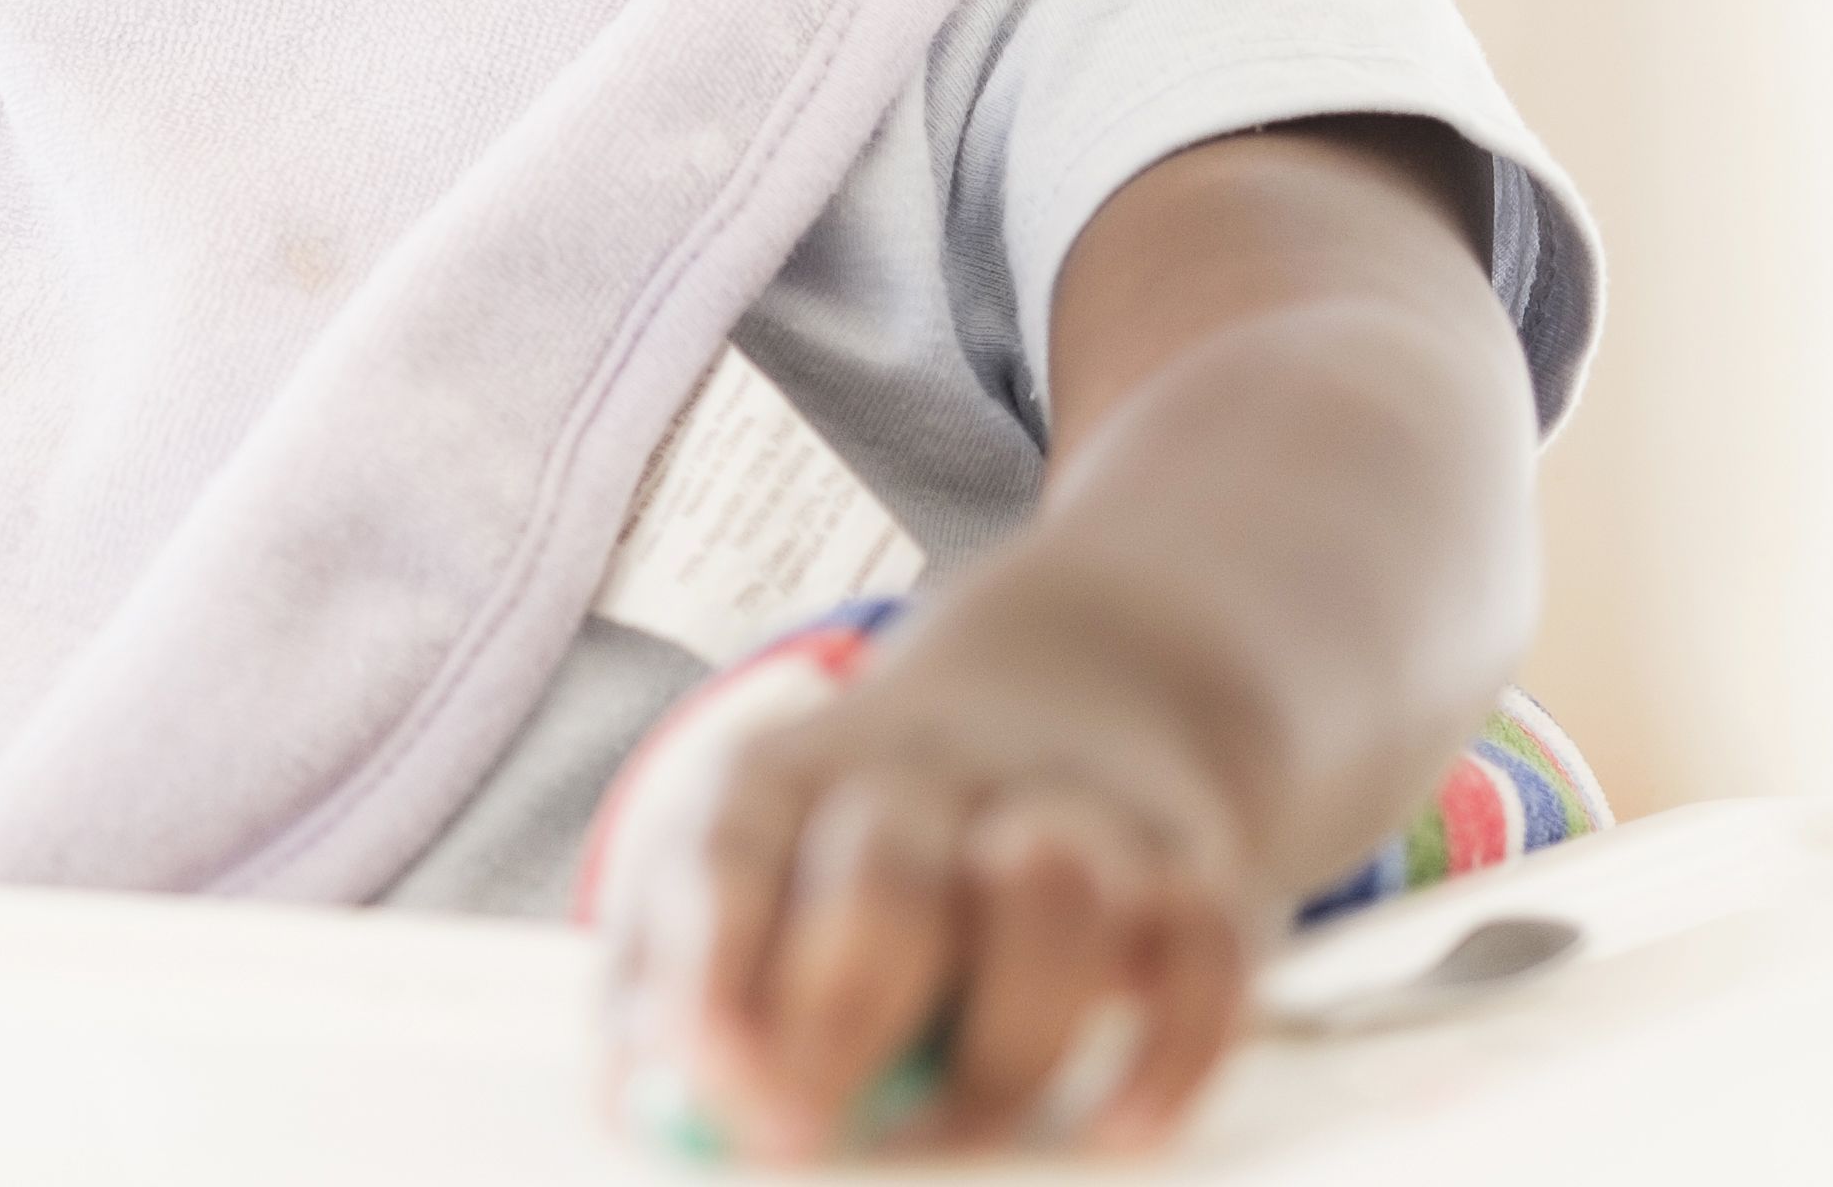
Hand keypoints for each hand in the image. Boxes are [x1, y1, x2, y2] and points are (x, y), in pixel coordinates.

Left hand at [610, 583, 1270, 1157]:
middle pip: (885, 870)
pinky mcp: (1191, 870)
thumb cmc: (872, 844)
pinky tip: (1113, 1127)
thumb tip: (633, 1107)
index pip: (730, 845)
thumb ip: (672, 987)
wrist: (1079, 696)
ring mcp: (1071, 810)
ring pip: (1048, 893)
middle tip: (806, 1134)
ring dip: (1004, 1045)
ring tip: (957, 1137)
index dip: (713, 965)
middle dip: (842, 1017)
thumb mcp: (750, 873)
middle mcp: (930, 773)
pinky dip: (1166, 1054)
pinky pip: (1200, 954)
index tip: (711, 1078)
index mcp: (791, 773)